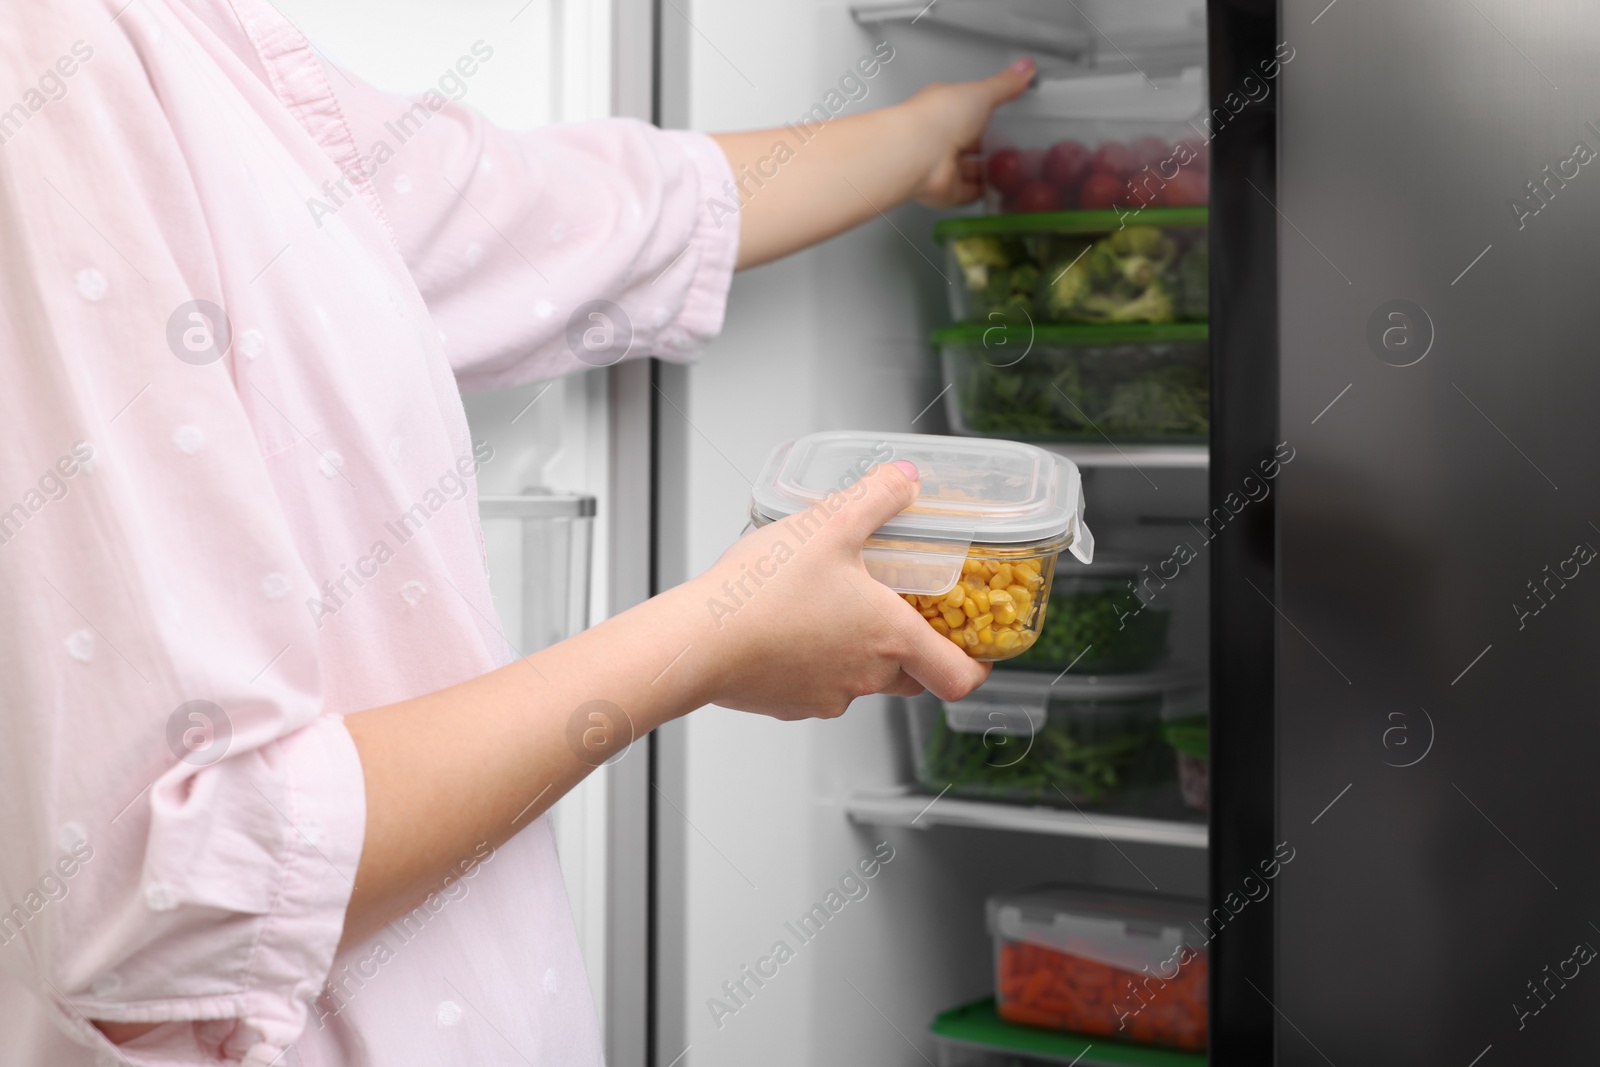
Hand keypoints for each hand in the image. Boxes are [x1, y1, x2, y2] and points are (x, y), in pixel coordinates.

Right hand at [688, 462, 989, 718]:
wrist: (696, 642)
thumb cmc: (763, 591)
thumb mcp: (829, 524)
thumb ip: (876, 497)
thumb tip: (906, 479)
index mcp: (891, 639)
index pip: (959, 677)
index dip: (976, 665)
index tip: (975, 647)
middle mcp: (865, 679)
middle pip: (912, 678)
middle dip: (911, 648)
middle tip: (898, 609)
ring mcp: (825, 698)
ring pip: (861, 681)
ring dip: (857, 651)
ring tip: (830, 606)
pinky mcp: (787, 705)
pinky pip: (816, 687)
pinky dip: (813, 662)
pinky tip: (788, 626)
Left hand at [905, 58, 1035, 208]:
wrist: (919, 153)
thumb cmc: (939, 118)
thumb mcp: (981, 93)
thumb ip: (1005, 85)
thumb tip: (1025, 68)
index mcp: (943, 107)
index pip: (966, 108)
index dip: (984, 111)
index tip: (1004, 113)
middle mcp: (939, 137)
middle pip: (967, 142)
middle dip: (986, 145)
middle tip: (1008, 146)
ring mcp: (942, 165)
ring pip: (967, 169)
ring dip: (986, 171)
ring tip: (1009, 169)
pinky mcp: (946, 190)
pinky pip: (967, 193)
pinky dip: (982, 192)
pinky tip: (996, 190)